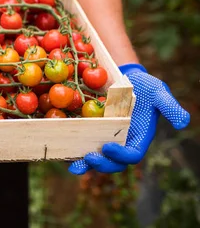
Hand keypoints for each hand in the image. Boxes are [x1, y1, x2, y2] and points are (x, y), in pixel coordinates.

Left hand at [69, 63, 189, 173]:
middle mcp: (122, 143)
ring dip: (85, 165)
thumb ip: (169, 106)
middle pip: (114, 163)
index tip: (108, 146)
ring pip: (97, 159)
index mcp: (138, 138)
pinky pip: (83, 146)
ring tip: (74, 167)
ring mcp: (106, 139)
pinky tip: (63, 156)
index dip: (121, 155)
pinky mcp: (92, 133)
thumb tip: (183, 122)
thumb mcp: (158, 92)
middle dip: (102, 164)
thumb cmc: (144, 86)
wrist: (124, 79)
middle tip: (89, 157)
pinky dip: (74, 153)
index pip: (132, 155)